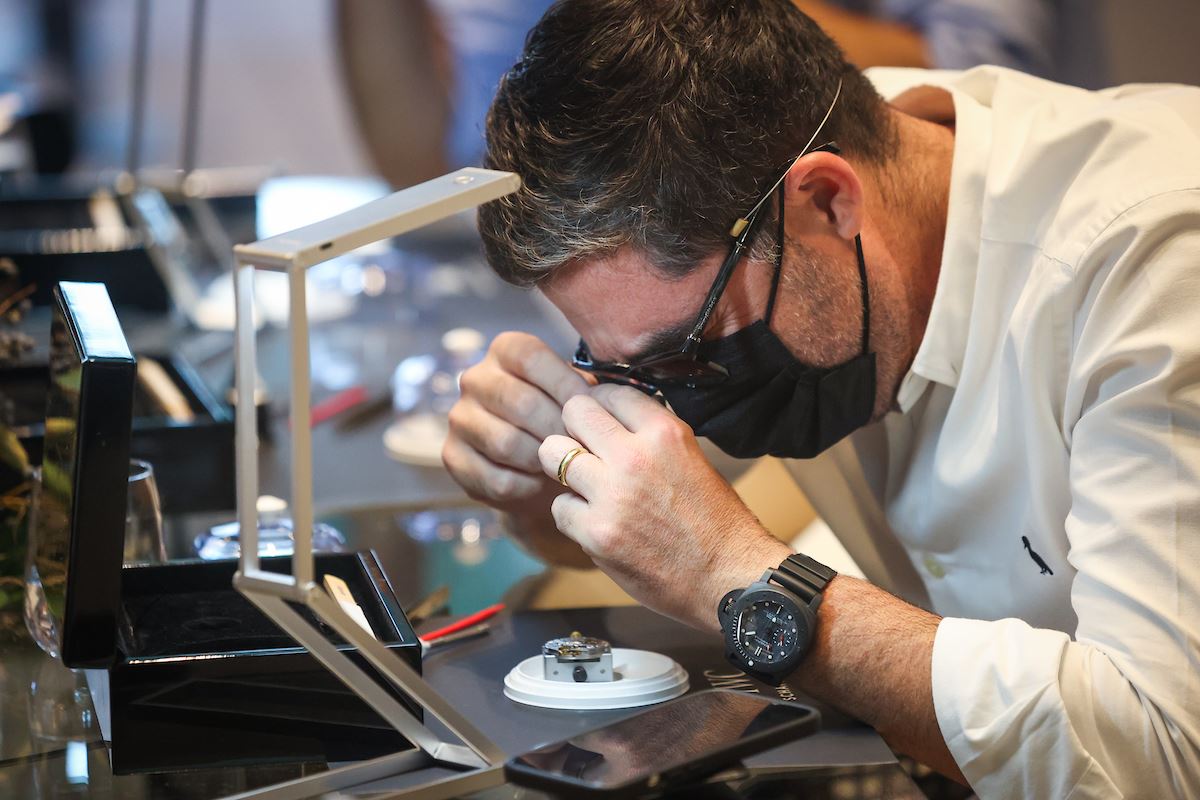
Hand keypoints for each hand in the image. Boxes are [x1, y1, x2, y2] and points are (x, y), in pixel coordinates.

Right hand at [443, 332, 593, 566]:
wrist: (537, 468)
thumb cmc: (565, 420)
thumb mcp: (578, 396)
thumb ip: (586, 390)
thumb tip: (600, 401)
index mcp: (505, 350)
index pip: (531, 358)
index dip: (564, 385)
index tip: (591, 411)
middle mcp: (475, 378)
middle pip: (518, 402)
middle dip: (558, 429)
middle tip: (583, 448)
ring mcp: (459, 418)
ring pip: (506, 442)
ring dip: (542, 460)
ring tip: (565, 467)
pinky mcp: (452, 457)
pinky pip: (496, 478)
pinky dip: (527, 486)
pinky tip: (542, 483)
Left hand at [538, 384, 790, 629]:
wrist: (730, 579)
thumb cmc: (716, 522)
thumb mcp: (690, 458)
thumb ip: (649, 437)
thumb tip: (609, 421)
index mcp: (664, 433)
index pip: (610, 392)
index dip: (600, 405)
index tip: (600, 420)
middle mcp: (634, 457)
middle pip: (573, 412)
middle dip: (574, 428)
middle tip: (583, 449)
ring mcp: (611, 495)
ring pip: (552, 455)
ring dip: (564, 470)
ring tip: (584, 485)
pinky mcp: (596, 533)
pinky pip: (559, 507)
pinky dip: (572, 515)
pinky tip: (596, 522)